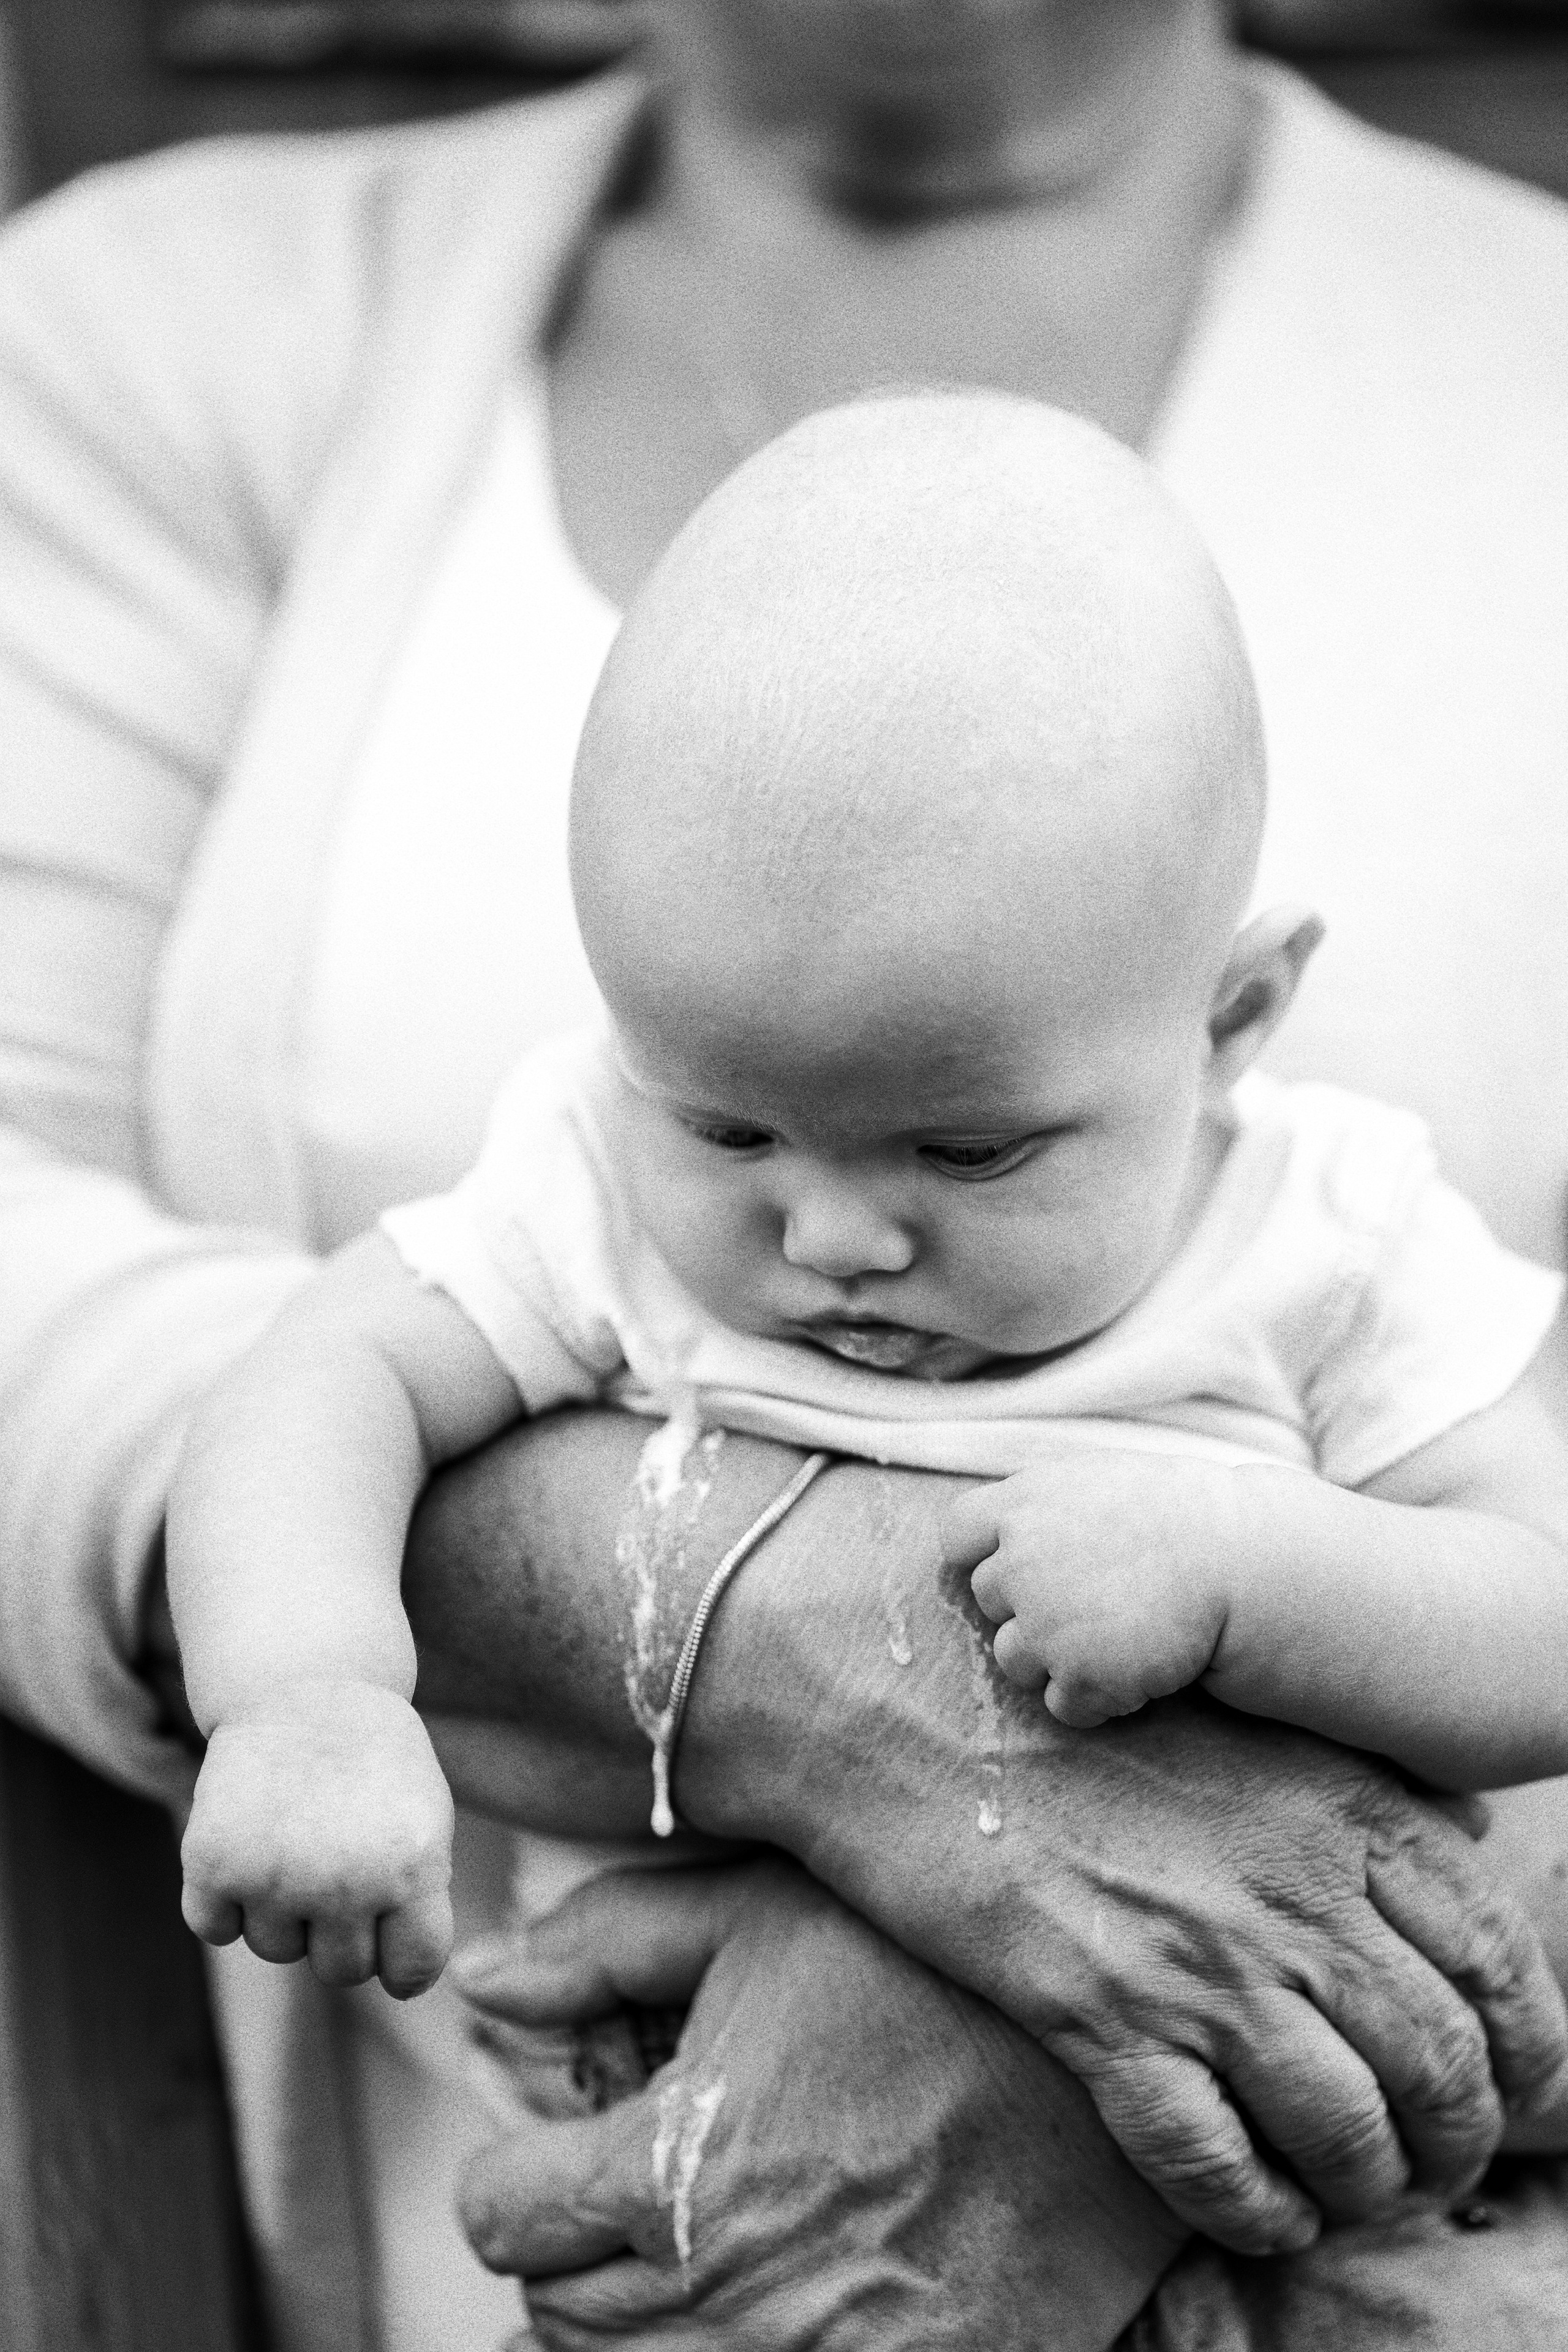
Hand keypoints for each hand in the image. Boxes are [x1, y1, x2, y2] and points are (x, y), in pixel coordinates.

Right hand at [180, 1680, 453, 1995]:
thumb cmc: (375, 1763)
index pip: (411, 1972)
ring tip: (295, 1834)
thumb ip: (420, 1902)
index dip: (400, 1959)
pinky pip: (216, 1927)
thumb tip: (400, 1984)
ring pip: (276, 1950)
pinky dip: (225, 1897)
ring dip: (282, 1908)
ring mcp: (276, 1875)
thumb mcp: (426, 1822)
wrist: (307, 1683)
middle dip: (340, 1928)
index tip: (390, 1929)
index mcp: (413, 1868)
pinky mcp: (213, 1863)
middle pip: (340, 1970)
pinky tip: (248, 1840)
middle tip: (336, 1857)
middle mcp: (347, 1880)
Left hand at [454, 1859, 1183, 2349]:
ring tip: (670, 2257)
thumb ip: (604, 1944)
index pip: (503, 2219)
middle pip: (558, 2321)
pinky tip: (751, 2307)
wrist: (1117, 2068)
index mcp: (674, 2171)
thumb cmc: (929, 1969)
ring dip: (631, 2324)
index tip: (548, 2148)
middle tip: (614, 2195)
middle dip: (565, 2255)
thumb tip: (479, 1980)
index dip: (510, 2176)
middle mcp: (727, 2296)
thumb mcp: (760, 1913)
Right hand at [682, 1464, 1567, 2252]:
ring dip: (1365, 2186)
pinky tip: (1263, 2212)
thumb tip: (1458, 1840)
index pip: (1491, 1954)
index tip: (1514, 2087)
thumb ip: (1355, 1782)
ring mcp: (1197, 1958)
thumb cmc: (1074, 1703)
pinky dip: (1258, 2212)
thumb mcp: (1238, 1714)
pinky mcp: (1099, 2017)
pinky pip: (1216, 2160)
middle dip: (1455, 2140)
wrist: (912, 1696)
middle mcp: (1289, 1890)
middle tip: (1433, 2168)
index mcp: (1335, 1807)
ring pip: (1344, 2127)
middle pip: (1436, 2060)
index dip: (1525, 2043)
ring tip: (1350, 2196)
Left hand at [942, 1453, 1243, 1724]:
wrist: (1243, 1564)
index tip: (1018, 1565)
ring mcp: (1045, 1624)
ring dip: (1055, 1659)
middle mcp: (1020, 1562)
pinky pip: (1062, 1705)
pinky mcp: (1078, 1678)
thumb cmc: (1179, 1516)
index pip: (957, 1534)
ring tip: (1118, 1635)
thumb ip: (1040, 1505)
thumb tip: (999, 1534)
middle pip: (989, 1601)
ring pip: (1014, 1661)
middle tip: (1095, 1601)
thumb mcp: (1098, 1481)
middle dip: (1030, 1608)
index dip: (982, 1554)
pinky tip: (1137, 1668)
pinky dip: (1094, 1698)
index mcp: (1023, 1503)